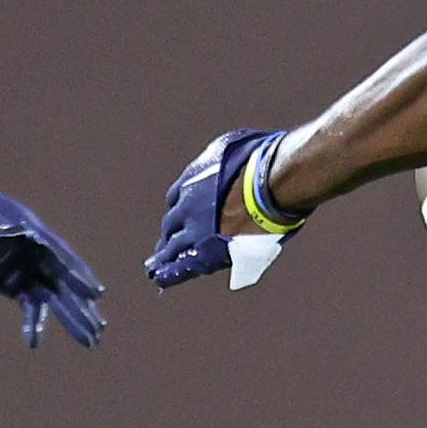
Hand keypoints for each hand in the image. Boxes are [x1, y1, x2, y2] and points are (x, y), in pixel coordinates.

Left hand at [0, 164, 107, 346]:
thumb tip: (22, 234)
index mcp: (27, 229)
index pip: (57, 255)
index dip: (77, 275)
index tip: (95, 293)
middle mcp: (31, 249)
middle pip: (62, 281)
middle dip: (80, 306)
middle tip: (99, 329)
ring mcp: (22, 266)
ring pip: (52, 296)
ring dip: (70, 317)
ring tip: (91, 341)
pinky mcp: (8, 281)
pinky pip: (28, 304)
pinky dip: (34, 322)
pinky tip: (35, 342)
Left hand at [147, 127, 306, 289]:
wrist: (270, 183)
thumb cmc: (261, 161)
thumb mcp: (234, 147)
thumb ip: (224, 159)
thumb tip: (232, 159)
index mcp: (191, 181)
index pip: (176, 198)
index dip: (179, 209)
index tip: (179, 217)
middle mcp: (186, 206)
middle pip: (172, 224)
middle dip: (169, 235)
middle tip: (164, 247)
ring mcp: (195, 230)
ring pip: (172, 248)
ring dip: (164, 258)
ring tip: (156, 269)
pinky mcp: (206, 252)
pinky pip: (184, 266)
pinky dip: (171, 274)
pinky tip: (161, 280)